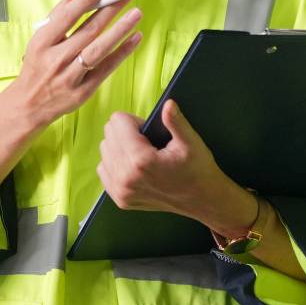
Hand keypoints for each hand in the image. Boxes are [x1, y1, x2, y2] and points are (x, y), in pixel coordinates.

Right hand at [0, 0, 144, 131]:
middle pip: (88, 31)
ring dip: (119, 30)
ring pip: (99, 50)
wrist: (28, 105)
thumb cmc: (35, 68)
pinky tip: (135, 38)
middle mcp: (56, 59)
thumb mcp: (38, 40)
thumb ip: (56, 15)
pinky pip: (106, 68)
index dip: (87, 0)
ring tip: (135, 14)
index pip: (67, 17)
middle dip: (109, 10)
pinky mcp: (83, 91)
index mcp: (42, 43)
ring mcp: (71, 76)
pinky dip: (122, 53)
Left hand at [97, 101, 253, 232]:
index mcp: (141, 160)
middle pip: (109, 135)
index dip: (134, 120)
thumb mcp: (191, 142)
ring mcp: (121, 191)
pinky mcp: (120, 199)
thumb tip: (168, 104)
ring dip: (119, 146)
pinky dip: (115, 162)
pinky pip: (103, 170)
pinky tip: (132, 164)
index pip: (117, 122)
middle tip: (147, 141)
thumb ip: (176, 121)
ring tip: (141, 152)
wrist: (202, 199)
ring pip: (104, 151)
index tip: (148, 128)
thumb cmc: (197, 169)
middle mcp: (126, 177)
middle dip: (126, 131)